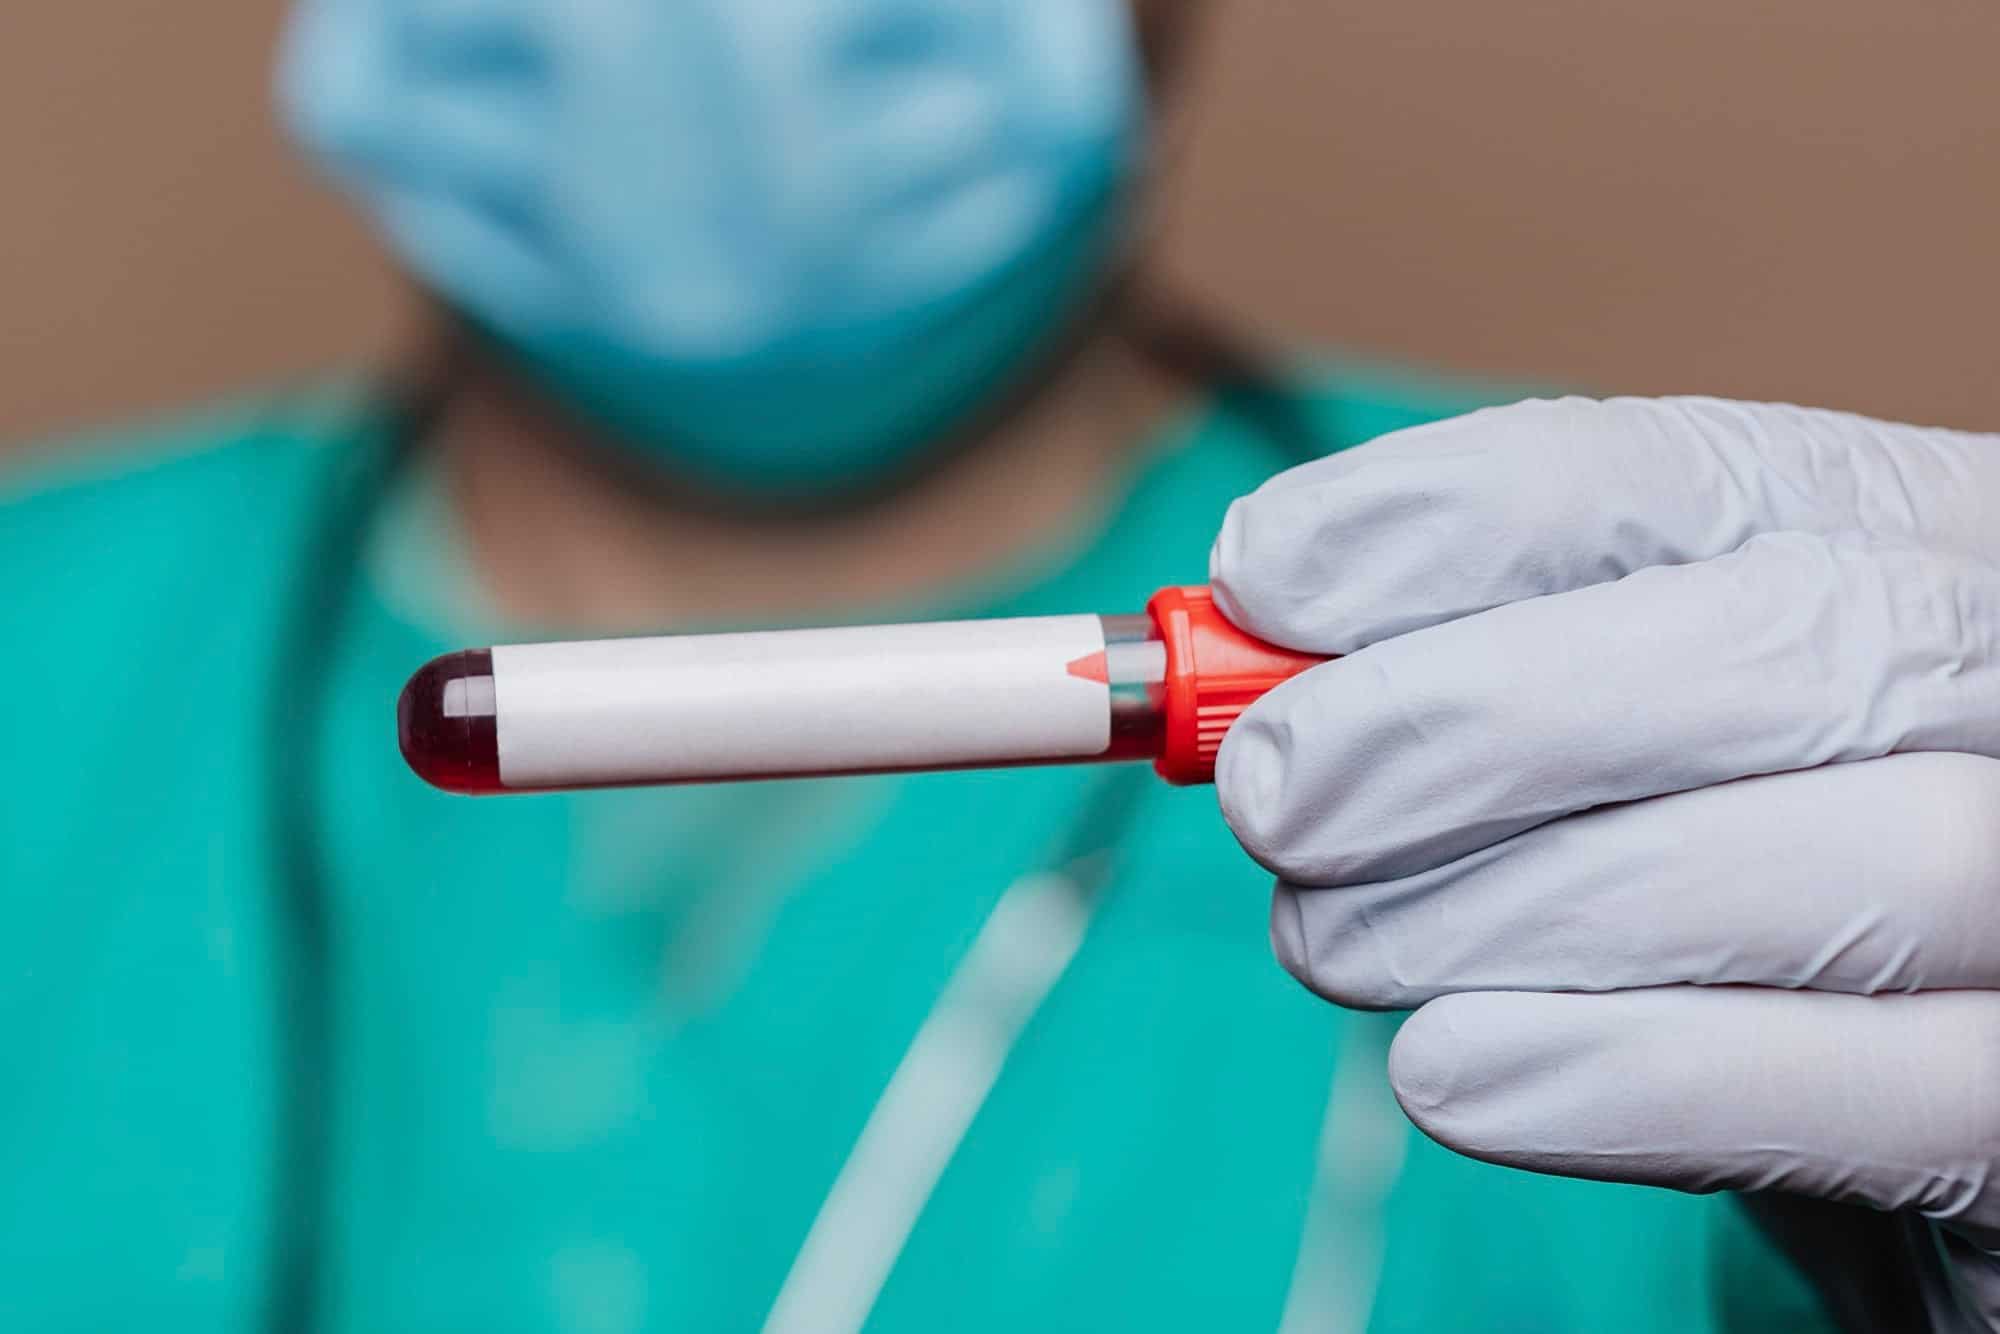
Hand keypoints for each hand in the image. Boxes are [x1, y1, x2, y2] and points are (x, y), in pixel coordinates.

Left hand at [1209, 396, 1999, 1330]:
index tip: (1264, 575)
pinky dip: (1625, 1079)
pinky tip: (1450, 1069)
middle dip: (1478, 716)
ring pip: (1844, 865)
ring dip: (1520, 906)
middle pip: (1793, 641)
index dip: (1465, 515)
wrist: (1919, 1082)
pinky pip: (1873, 1096)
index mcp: (1920, 540)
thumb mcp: (1633, 728)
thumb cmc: (1742, 871)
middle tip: (1273, 795)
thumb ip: (1498, 663)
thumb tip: (1254, 628)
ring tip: (1335, 942)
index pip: (1705, 475)